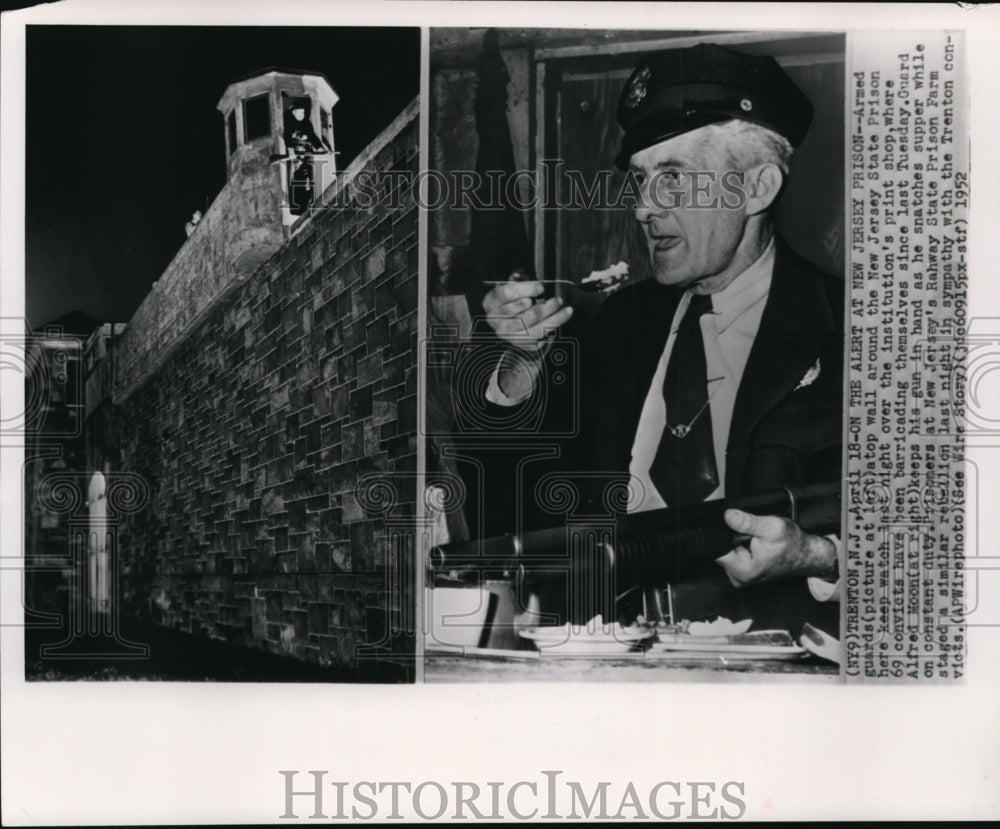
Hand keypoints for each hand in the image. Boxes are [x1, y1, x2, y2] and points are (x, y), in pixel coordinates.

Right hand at [482, 279, 572, 353]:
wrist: (502, 314)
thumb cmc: (510, 297)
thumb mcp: (511, 285)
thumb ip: (521, 282)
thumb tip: (538, 286)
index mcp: (491, 302)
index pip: (506, 294)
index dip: (525, 290)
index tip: (542, 287)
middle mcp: (495, 321)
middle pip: (523, 317)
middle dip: (545, 308)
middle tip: (559, 300)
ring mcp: (506, 335)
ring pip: (533, 331)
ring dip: (553, 321)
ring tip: (566, 311)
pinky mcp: (517, 344)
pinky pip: (536, 344)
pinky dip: (548, 338)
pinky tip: (556, 330)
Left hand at [715, 509, 837, 586]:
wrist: (807, 555)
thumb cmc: (794, 544)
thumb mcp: (771, 527)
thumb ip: (747, 522)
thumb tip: (727, 515)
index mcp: (743, 569)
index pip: (715, 549)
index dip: (719, 534)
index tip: (730, 527)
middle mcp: (739, 577)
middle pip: (720, 550)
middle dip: (730, 537)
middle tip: (748, 533)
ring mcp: (741, 576)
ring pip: (727, 552)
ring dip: (735, 542)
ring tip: (752, 538)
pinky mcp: (745, 573)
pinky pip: (734, 555)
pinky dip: (740, 547)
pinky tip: (752, 544)